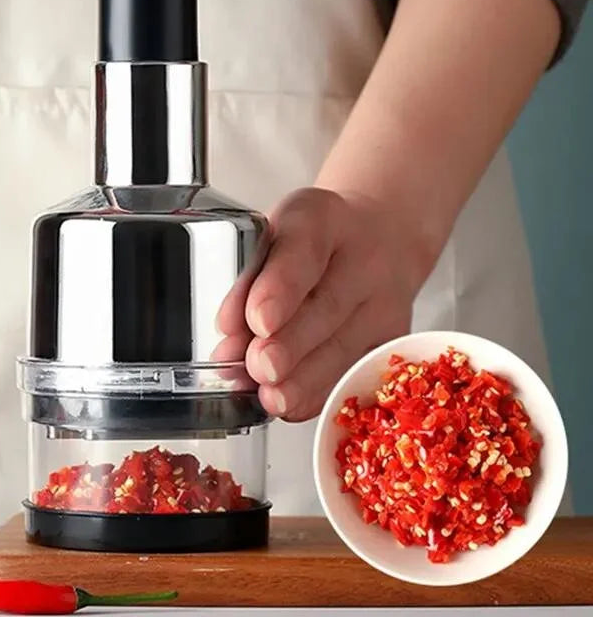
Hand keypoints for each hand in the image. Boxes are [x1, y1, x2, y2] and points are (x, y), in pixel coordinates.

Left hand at [219, 188, 433, 421]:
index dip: (280, 289)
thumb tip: (229, 335)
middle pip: (327, 306)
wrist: (379, 237)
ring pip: (344, 347)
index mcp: (322, 218)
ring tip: (270, 396)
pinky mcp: (393, 338)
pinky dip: (320, 394)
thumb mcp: (274, 236)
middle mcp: (364, 257)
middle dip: (288, 345)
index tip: (257, 320)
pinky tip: (292, 404)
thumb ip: (249, 279)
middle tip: (259, 367)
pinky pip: (357, 372)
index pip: (303, 250)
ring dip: (302, 380)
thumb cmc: (315, 240)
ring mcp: (387, 300)